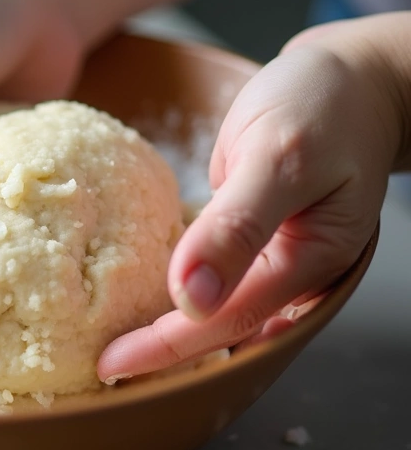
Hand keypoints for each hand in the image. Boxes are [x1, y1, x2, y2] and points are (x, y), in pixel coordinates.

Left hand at [99, 15, 410, 382]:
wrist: (351, 80)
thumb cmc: (323, 107)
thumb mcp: (279, 157)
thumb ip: (238, 226)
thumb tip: (193, 296)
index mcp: (310, 265)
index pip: (228, 323)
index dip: (167, 348)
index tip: (111, 364)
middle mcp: (293, 276)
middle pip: (222, 334)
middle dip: (163, 356)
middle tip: (97, 368)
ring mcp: (273, 262)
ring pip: (216, 314)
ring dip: (168, 331)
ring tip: (107, 345)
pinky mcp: (253, 244)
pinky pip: (213, 279)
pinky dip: (177, 292)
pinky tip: (134, 298)